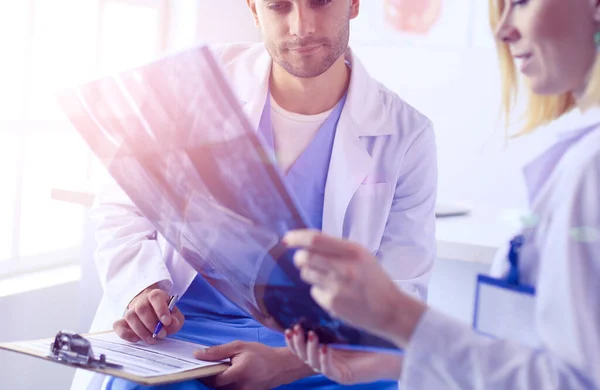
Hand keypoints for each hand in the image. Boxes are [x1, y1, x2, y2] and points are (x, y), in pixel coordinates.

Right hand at [113, 283, 183, 343]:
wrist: (153, 314)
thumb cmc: (165, 315)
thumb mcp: (175, 316)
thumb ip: (176, 320)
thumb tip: (171, 323)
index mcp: (156, 295)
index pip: (155, 296)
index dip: (161, 309)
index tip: (167, 322)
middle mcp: (142, 301)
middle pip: (141, 308)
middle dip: (152, 324)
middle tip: (161, 334)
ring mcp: (131, 310)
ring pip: (130, 316)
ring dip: (141, 331)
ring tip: (152, 339)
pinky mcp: (123, 321)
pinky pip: (118, 325)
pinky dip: (125, 334)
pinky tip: (136, 339)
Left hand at [194, 341, 313, 389]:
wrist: (280, 366)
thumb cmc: (260, 354)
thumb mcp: (239, 346)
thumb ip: (218, 351)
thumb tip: (197, 355)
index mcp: (239, 372)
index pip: (214, 380)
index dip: (206, 374)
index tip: (202, 367)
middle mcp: (241, 387)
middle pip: (217, 388)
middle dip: (212, 379)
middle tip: (214, 368)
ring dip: (220, 383)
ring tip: (226, 371)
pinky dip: (227, 386)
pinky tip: (231, 377)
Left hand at [283, 230, 425, 346]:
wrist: (390, 310)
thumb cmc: (374, 280)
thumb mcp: (362, 256)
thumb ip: (338, 249)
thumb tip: (307, 242)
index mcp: (353, 251)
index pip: (316, 239)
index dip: (297, 238)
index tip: (286, 239)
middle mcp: (344, 268)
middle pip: (304, 257)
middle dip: (298, 258)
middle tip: (302, 260)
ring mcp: (337, 287)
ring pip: (306, 274)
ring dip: (310, 274)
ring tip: (327, 278)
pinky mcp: (332, 304)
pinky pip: (314, 292)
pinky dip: (320, 291)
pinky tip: (336, 294)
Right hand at [285, 325, 402, 384]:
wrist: (392, 352)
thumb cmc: (372, 338)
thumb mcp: (348, 325)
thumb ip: (333, 319)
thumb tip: (321, 298)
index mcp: (325, 349)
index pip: (304, 346)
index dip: (294, 339)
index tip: (288, 328)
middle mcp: (328, 360)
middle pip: (304, 355)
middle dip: (297, 343)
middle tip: (295, 331)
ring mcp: (335, 370)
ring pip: (314, 363)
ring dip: (310, 349)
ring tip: (311, 335)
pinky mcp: (344, 377)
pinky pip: (329, 370)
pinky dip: (325, 359)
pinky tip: (325, 348)